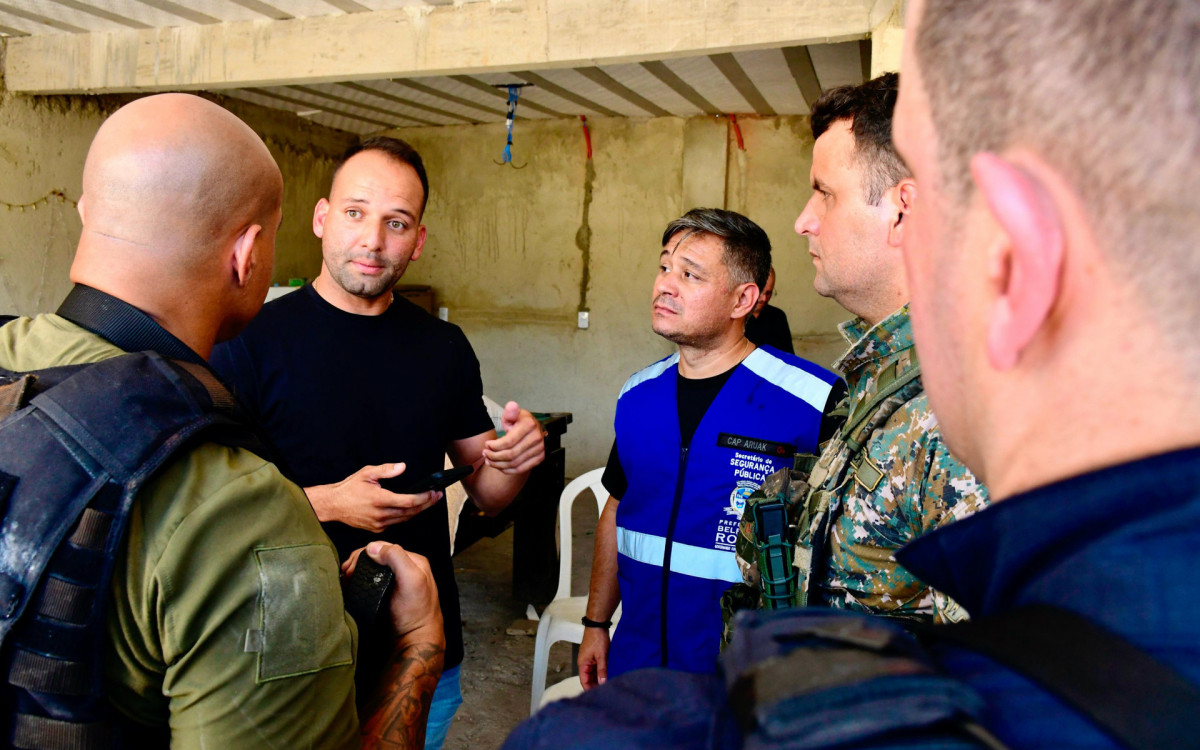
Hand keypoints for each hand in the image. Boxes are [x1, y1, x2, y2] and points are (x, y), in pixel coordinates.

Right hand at [307, 463, 441, 532]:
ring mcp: (378, 524)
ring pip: (404, 518)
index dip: (424, 498)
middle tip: (437, 496)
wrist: (333, 505)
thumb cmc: (349, 488)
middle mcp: (380, 514)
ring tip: (429, 501)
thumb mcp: (366, 473)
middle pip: (410, 512)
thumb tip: (402, 467)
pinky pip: (396, 522)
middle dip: (426, 504)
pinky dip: (405, 516)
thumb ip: (386, 470)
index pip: (408, 501)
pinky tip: (411, 508)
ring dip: (418, 510)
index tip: (433, 492)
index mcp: (379, 499)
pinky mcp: (376, 528)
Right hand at [344, 541, 443, 642]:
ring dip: (355, 571)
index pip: (384, 547)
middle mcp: (403, 569)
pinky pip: (368, 582)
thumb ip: (396, 558)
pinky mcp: (383, 595)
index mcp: (413, 561)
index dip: (365, 553)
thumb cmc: (417, 613)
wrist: (413, 640)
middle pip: (375, 557)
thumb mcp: (412, 579)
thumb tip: (372, 547)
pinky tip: (350, 586)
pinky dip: (356, 581)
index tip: (351, 566)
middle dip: (357, 562)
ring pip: (369, 569)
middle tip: (346, 575)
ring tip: (346, 580)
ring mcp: (392, 582)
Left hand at [481, 402, 545, 474]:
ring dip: (498, 464)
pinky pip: (521, 469)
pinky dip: (507, 470)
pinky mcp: (539, 458)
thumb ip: (510, 412)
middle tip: (485, 454)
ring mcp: (539, 449)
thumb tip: (511, 406)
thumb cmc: (521, 422)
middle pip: (510, 454)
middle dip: (494, 456)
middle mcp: (536, 438)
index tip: (486, 445)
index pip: (508, 441)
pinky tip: (499, 466)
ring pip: (514, 463)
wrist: (535, 430)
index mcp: (529, 425)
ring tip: (489, 460)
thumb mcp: (514, 414)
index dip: (495, 446)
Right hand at [577, 625, 609, 689]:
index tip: (598, 696)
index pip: (584, 681)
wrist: (598, 625)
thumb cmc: (597, 638)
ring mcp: (589, 660)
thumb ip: (602, 670)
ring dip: (598, 679)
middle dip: (595, 685)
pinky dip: (601, 672)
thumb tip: (602, 683)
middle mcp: (584, 663)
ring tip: (607, 686)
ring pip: (593, 674)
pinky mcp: (594, 657)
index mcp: (582, 664)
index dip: (590, 689)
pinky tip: (607, 676)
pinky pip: (596, 668)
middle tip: (605, 692)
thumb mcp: (601, 656)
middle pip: (588, 679)